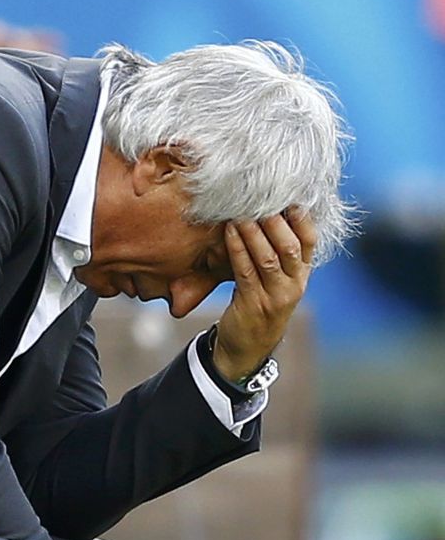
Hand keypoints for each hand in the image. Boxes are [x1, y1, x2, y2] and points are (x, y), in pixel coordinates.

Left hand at [212, 208, 316, 381]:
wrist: (248, 345)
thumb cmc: (260, 301)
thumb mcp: (276, 278)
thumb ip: (277, 251)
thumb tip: (266, 208)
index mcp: (302, 274)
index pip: (310, 240)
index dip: (301, 217)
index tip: (288, 195)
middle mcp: (294, 284)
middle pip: (291, 247)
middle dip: (275, 221)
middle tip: (259, 198)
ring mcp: (276, 296)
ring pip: (268, 258)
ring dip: (254, 232)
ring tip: (241, 211)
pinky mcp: (253, 303)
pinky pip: (245, 271)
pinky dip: (237, 248)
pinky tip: (229, 231)